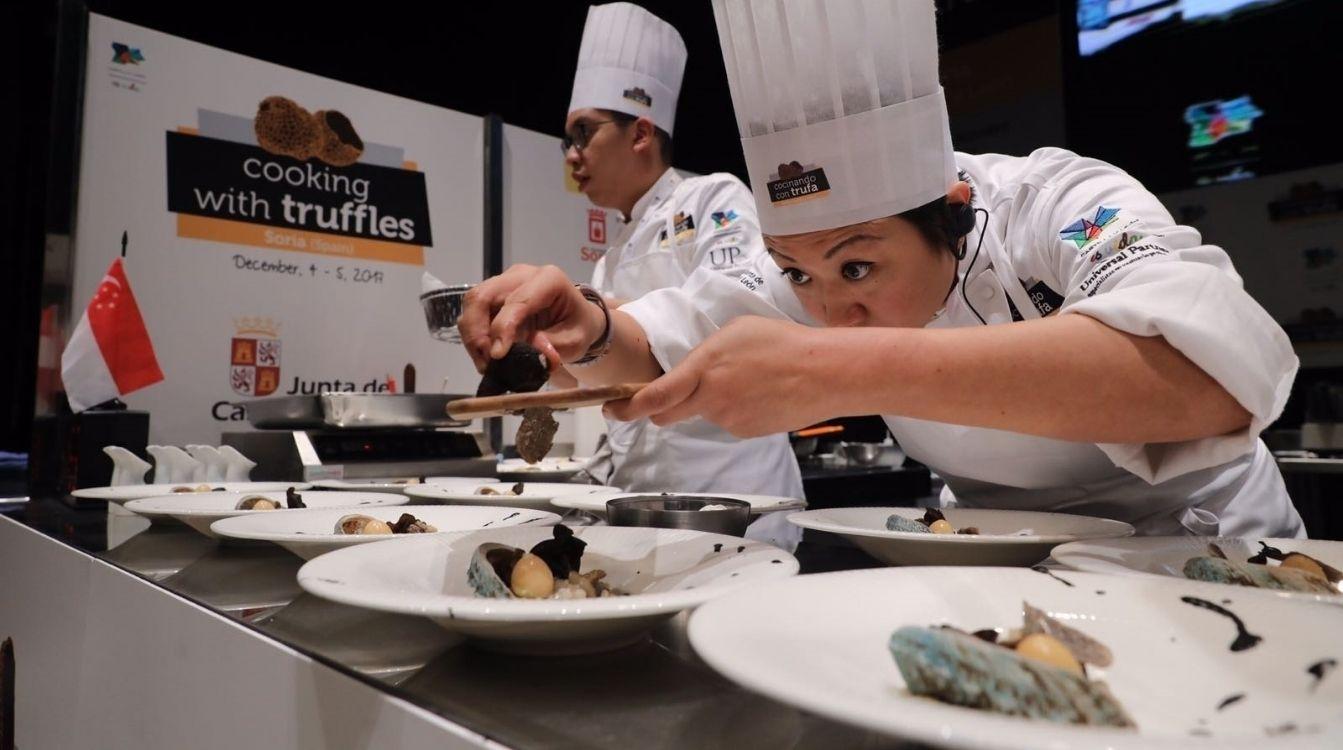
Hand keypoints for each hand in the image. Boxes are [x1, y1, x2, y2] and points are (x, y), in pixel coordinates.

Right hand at [457, 265, 605, 371]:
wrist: (576, 319)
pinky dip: (474, 337)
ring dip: (472, 336)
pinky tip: (484, 356)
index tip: (497, 356)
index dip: (503, 328)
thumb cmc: (578, 327)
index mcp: (548, 279)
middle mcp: (521, 275)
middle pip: (483, 295)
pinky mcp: (494, 296)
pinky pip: (474, 313)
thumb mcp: (575, 341)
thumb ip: (552, 345)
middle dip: (477, 332)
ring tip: (485, 363)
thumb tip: (527, 352)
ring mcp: (504, 283)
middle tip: (485, 362)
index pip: (516, 301)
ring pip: (473, 303)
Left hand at [605, 317, 840, 436]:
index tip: (612, 409)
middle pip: (667, 416)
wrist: (823, 372)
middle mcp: (711, 399)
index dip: (627, 408)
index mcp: (704, 368)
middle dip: (658, 408)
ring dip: (708, 402)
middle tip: (666, 395)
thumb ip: (704, 354)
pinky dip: (733, 409)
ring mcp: (729, 419)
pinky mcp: (746, 431)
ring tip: (743, 379)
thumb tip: (691, 371)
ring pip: (702, 414)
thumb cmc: (783, 342)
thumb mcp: (734, 331)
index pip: (655, 397)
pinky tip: (757, 392)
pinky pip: (727, 421)